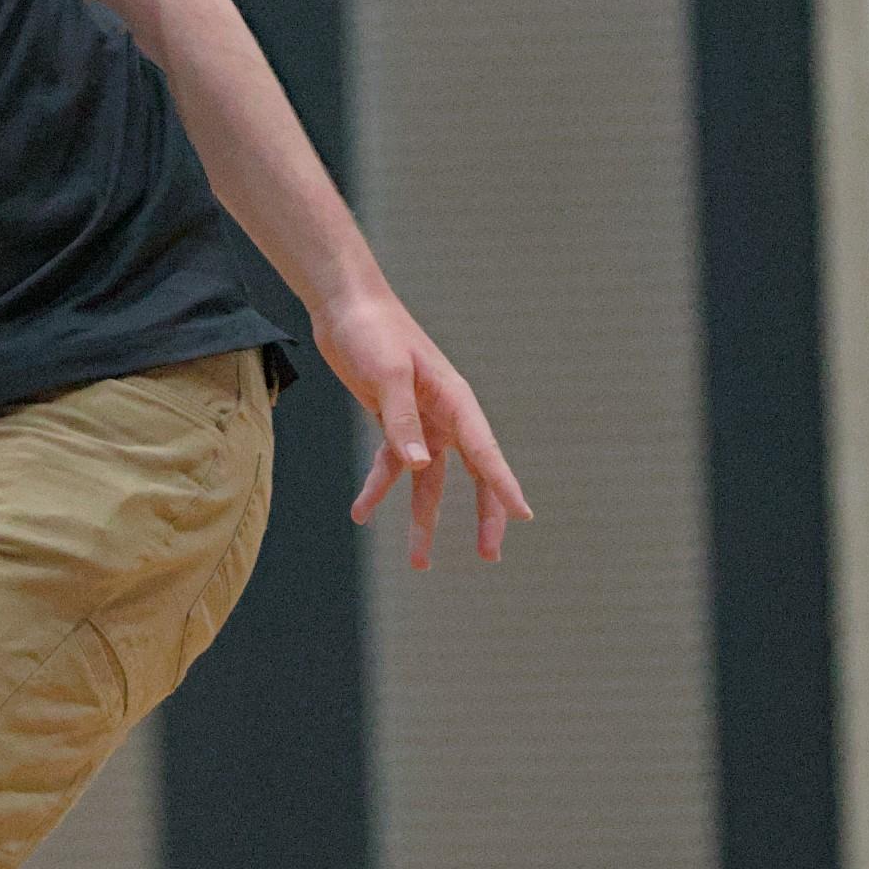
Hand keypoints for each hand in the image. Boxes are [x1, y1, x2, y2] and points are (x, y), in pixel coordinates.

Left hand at [320, 291, 529, 566]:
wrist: (344, 305)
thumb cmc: (372, 331)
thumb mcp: (386, 374)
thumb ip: (401, 419)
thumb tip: (420, 464)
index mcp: (455, 400)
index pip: (485, 452)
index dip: (504, 486)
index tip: (525, 516)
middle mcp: (445, 414)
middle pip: (472, 473)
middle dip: (482, 515)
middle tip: (489, 555)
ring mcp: (420, 420)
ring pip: (430, 480)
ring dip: (424, 518)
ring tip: (419, 563)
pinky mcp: (393, 420)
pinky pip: (392, 464)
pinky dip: (379, 488)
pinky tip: (361, 513)